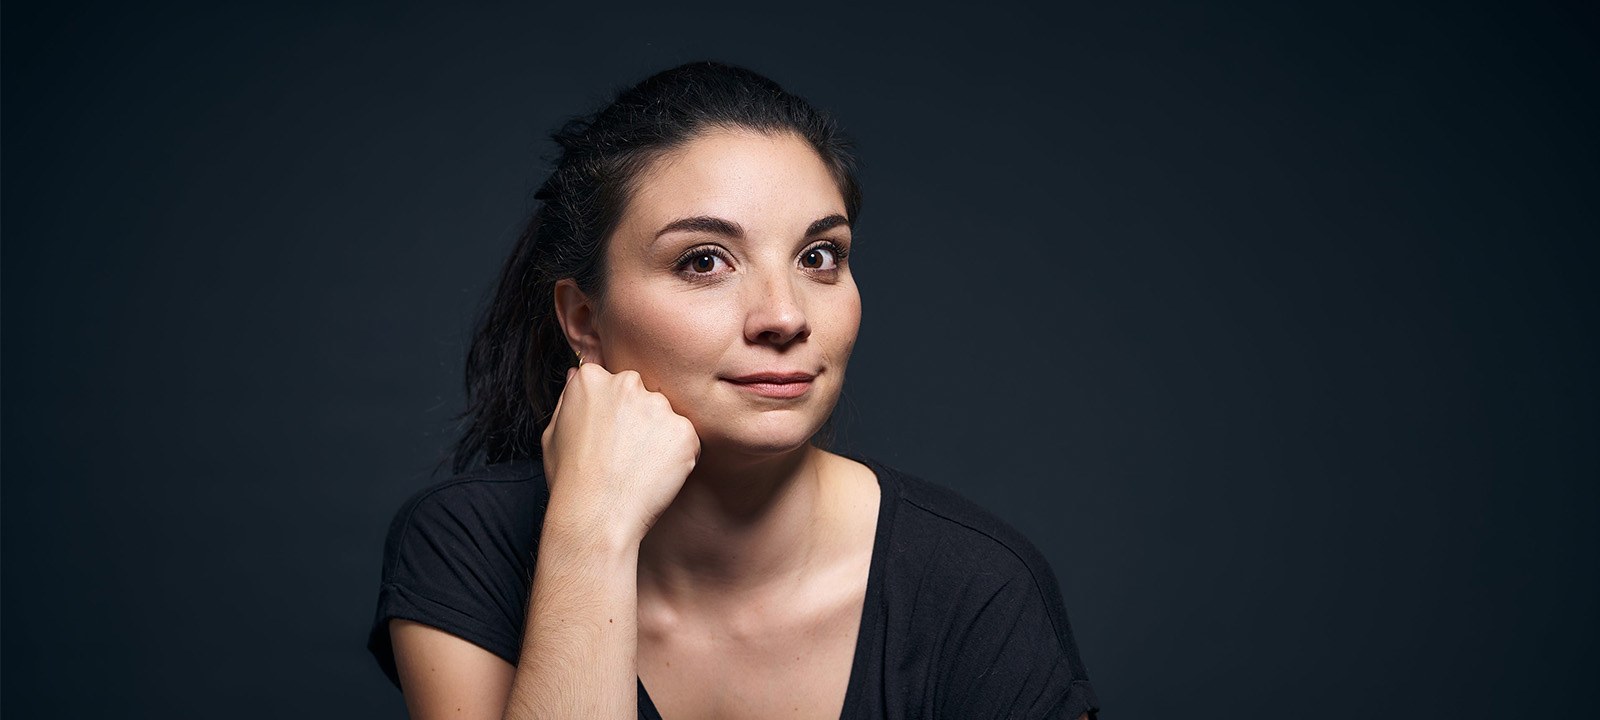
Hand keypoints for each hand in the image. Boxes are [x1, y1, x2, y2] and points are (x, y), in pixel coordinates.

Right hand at [539, 362, 700, 545]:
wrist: (595, 516)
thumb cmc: (570, 480)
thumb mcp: (552, 432)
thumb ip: (569, 397)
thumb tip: (578, 373)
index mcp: (593, 379)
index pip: (612, 383)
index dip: (613, 411)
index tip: (610, 435)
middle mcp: (628, 384)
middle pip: (642, 395)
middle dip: (638, 420)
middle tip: (625, 455)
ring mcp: (659, 407)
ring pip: (666, 417)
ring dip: (659, 438)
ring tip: (638, 469)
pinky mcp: (684, 431)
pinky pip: (685, 440)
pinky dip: (677, 457)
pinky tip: (654, 476)